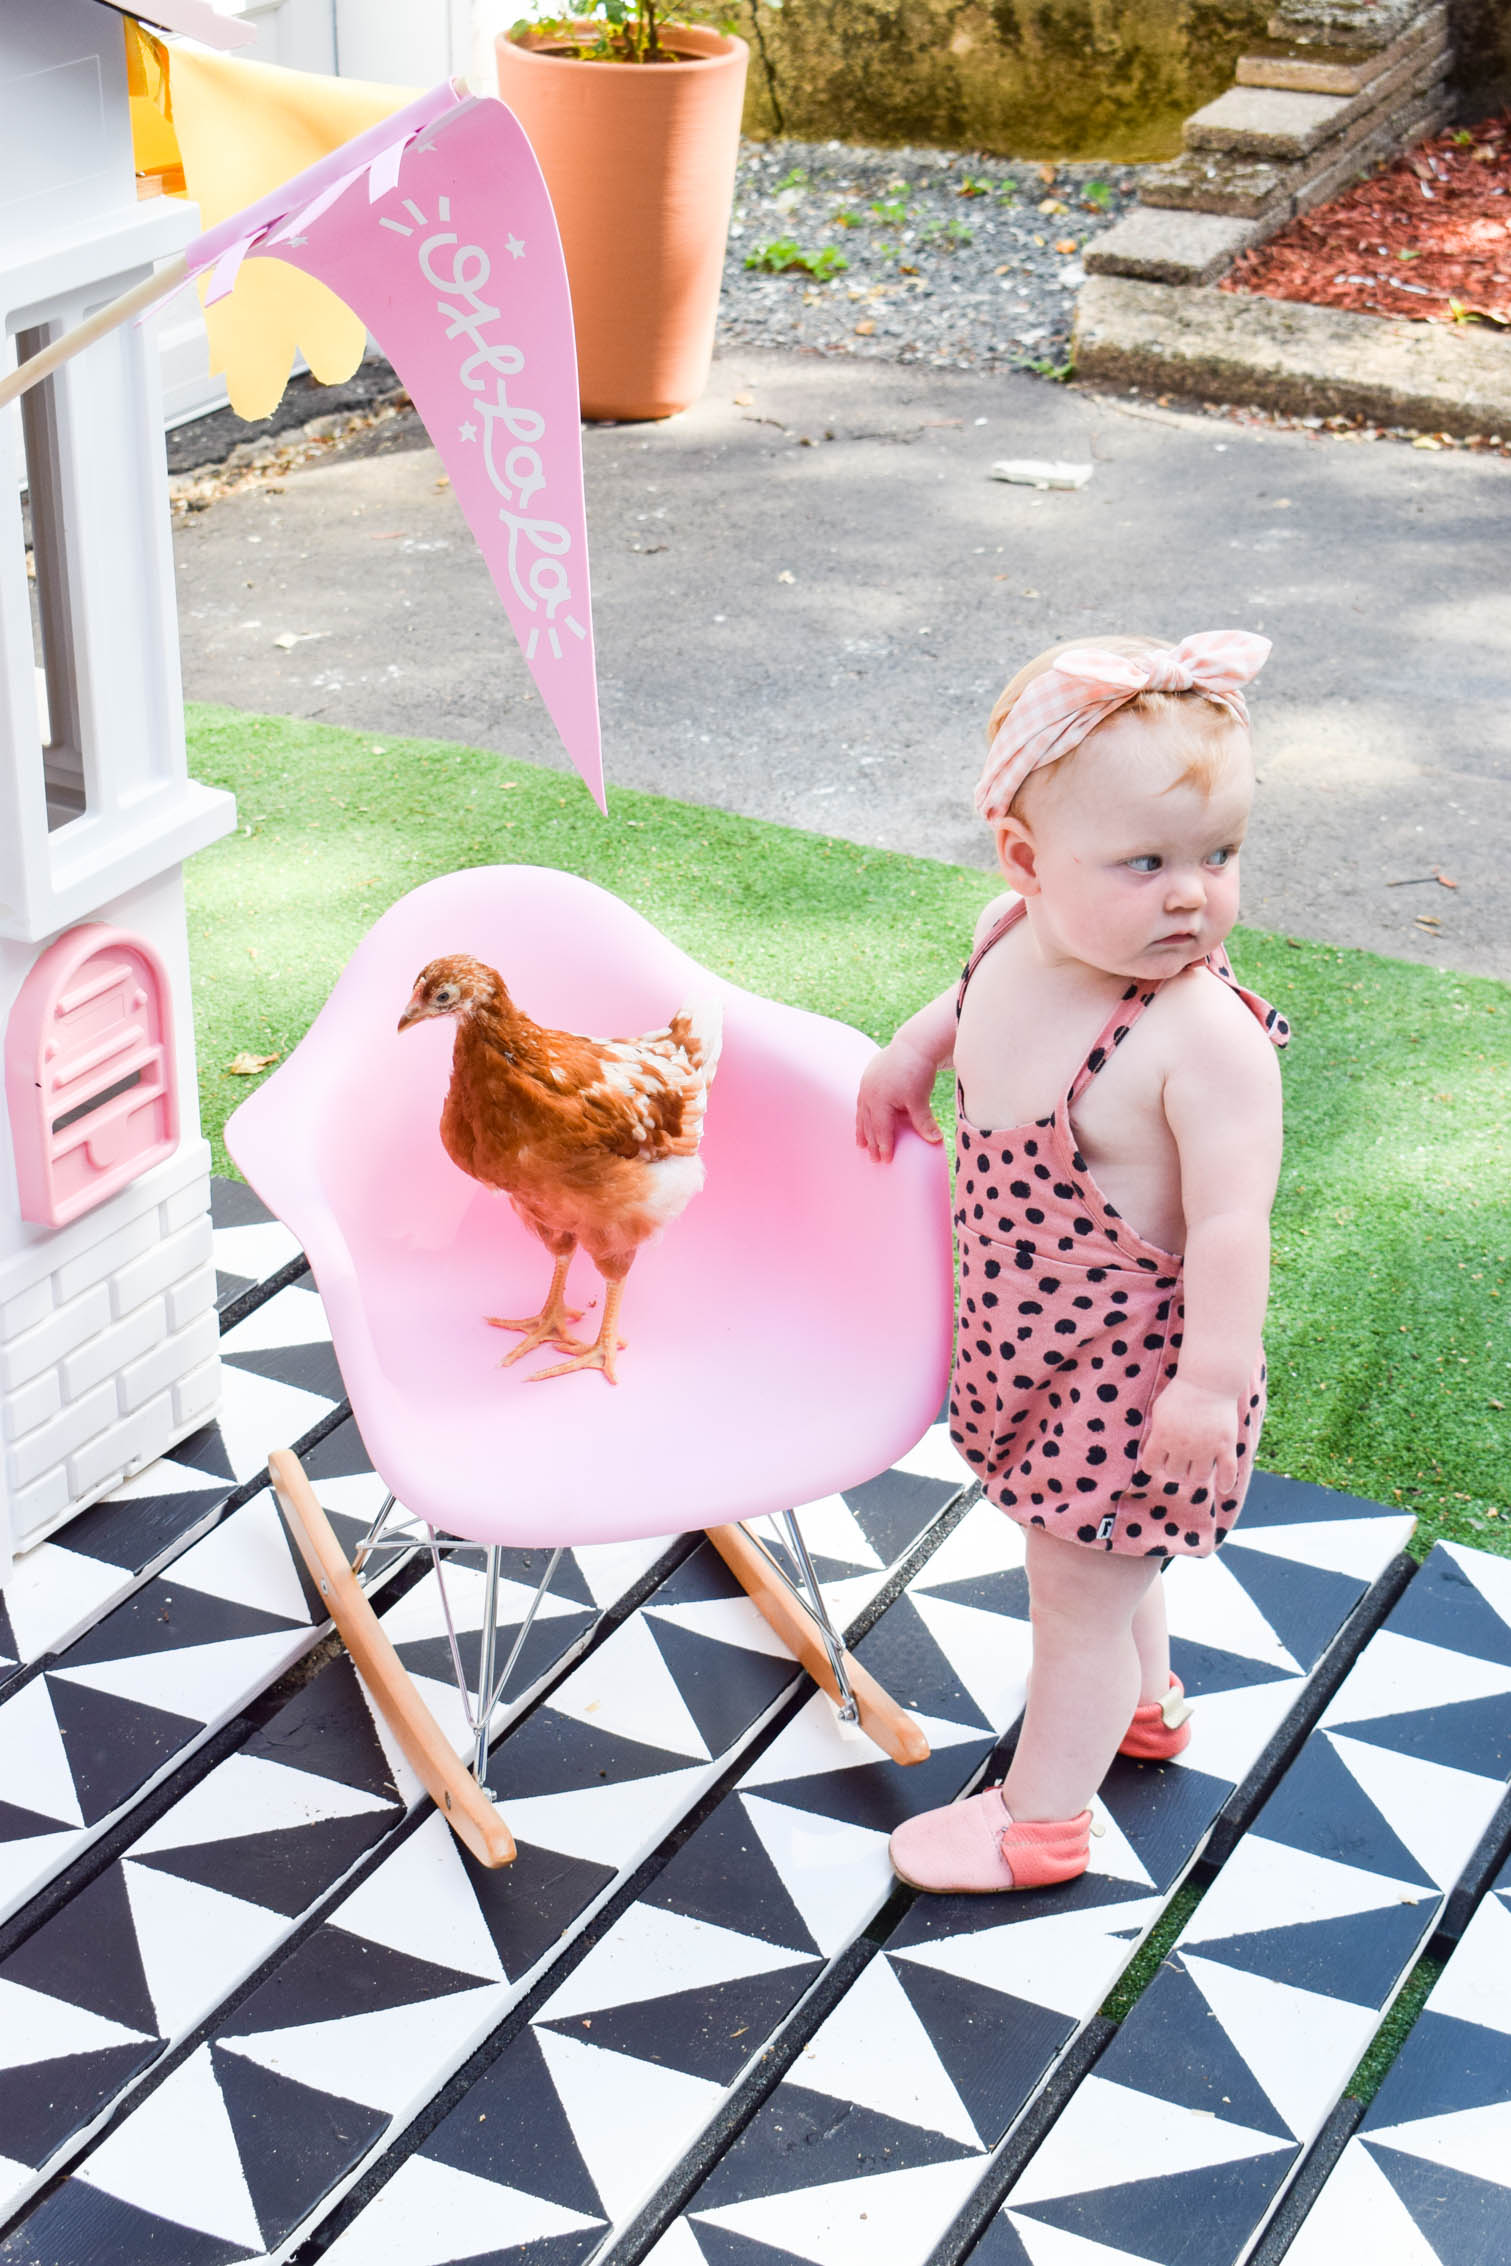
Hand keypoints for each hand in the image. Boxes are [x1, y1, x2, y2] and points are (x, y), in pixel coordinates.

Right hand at [856, 1040, 943, 1160]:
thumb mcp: (920, 1099)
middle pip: (868, 1124)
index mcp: (878, 1101)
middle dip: (870, 1142)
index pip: (881, 1130)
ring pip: (862, 1113)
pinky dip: (863, 1113)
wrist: (914, 1044)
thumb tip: (935, 1141)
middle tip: (872, 1159)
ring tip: (860, 1144)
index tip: (885, 1161)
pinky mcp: (869, 1076)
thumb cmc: (917, 1071)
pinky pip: (862, 1100)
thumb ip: (924, 1121)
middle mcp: (868, 1094)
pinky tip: (864, 1117)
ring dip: (862, 1130)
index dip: (883, 1146)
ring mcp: (866, 1084)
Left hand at [1141, 1378, 1239, 1497]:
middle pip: (1175, 1473)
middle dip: (1176, 1467)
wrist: (1208, 1380)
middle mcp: (1182, 1446)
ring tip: (1197, 1465)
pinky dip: (1226, 1483)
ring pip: (1198, 1477)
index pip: (1150, 1465)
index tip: (1157, 1460)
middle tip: (1181, 1458)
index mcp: (1162, 1437)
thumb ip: (1156, 1433)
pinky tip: (1224, 1488)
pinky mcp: (1225, 1446)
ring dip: (1196, 1473)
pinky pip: (1227, 1472)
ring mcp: (1205, 1448)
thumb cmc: (1181, 1393)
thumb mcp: (1160, 1410)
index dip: (1153, 1464)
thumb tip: (1153, 1453)